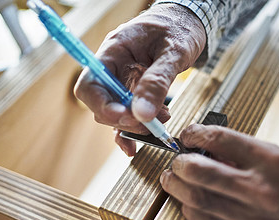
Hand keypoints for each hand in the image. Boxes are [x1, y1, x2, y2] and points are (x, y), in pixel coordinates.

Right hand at [74, 4, 205, 155]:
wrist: (187, 22)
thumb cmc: (178, 27)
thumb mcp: (174, 51)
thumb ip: (157, 81)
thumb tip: (143, 113)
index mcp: (114, 51)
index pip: (90, 84)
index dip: (102, 106)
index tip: (126, 117)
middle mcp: (114, 68)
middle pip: (102, 103)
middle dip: (124, 119)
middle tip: (150, 124)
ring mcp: (124, 81)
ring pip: (117, 113)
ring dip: (135, 125)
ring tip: (160, 125)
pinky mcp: (135, 91)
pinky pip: (130, 114)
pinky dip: (137, 128)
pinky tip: (147, 138)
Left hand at [160, 124, 278, 219]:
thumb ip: (245, 154)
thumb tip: (209, 150)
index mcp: (272, 163)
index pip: (222, 140)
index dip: (196, 133)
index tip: (188, 134)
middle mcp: (261, 191)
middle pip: (202, 172)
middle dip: (180, 164)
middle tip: (176, 162)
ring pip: (199, 201)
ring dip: (179, 188)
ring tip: (173, 180)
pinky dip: (192, 212)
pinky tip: (189, 203)